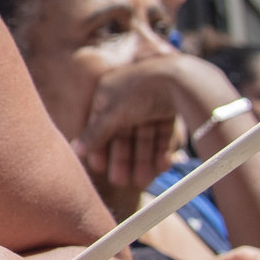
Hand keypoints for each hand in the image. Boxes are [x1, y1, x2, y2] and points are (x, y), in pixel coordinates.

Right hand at [71, 56, 234, 190]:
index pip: (100, 123)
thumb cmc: (140, 90)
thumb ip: (94, 133)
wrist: (182, 79)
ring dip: (142, 159)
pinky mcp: (170, 108)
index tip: (99, 167)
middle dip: (123, 158)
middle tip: (121, 181)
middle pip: (124, 133)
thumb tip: (76, 149)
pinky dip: (161, 150)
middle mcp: (129, 95)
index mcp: (109, 90)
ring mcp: (151, 101)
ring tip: (143, 180)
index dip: (100, 146)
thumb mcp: (112, 114)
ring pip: (144, 136)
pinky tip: (161, 167)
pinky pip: (162, 133)